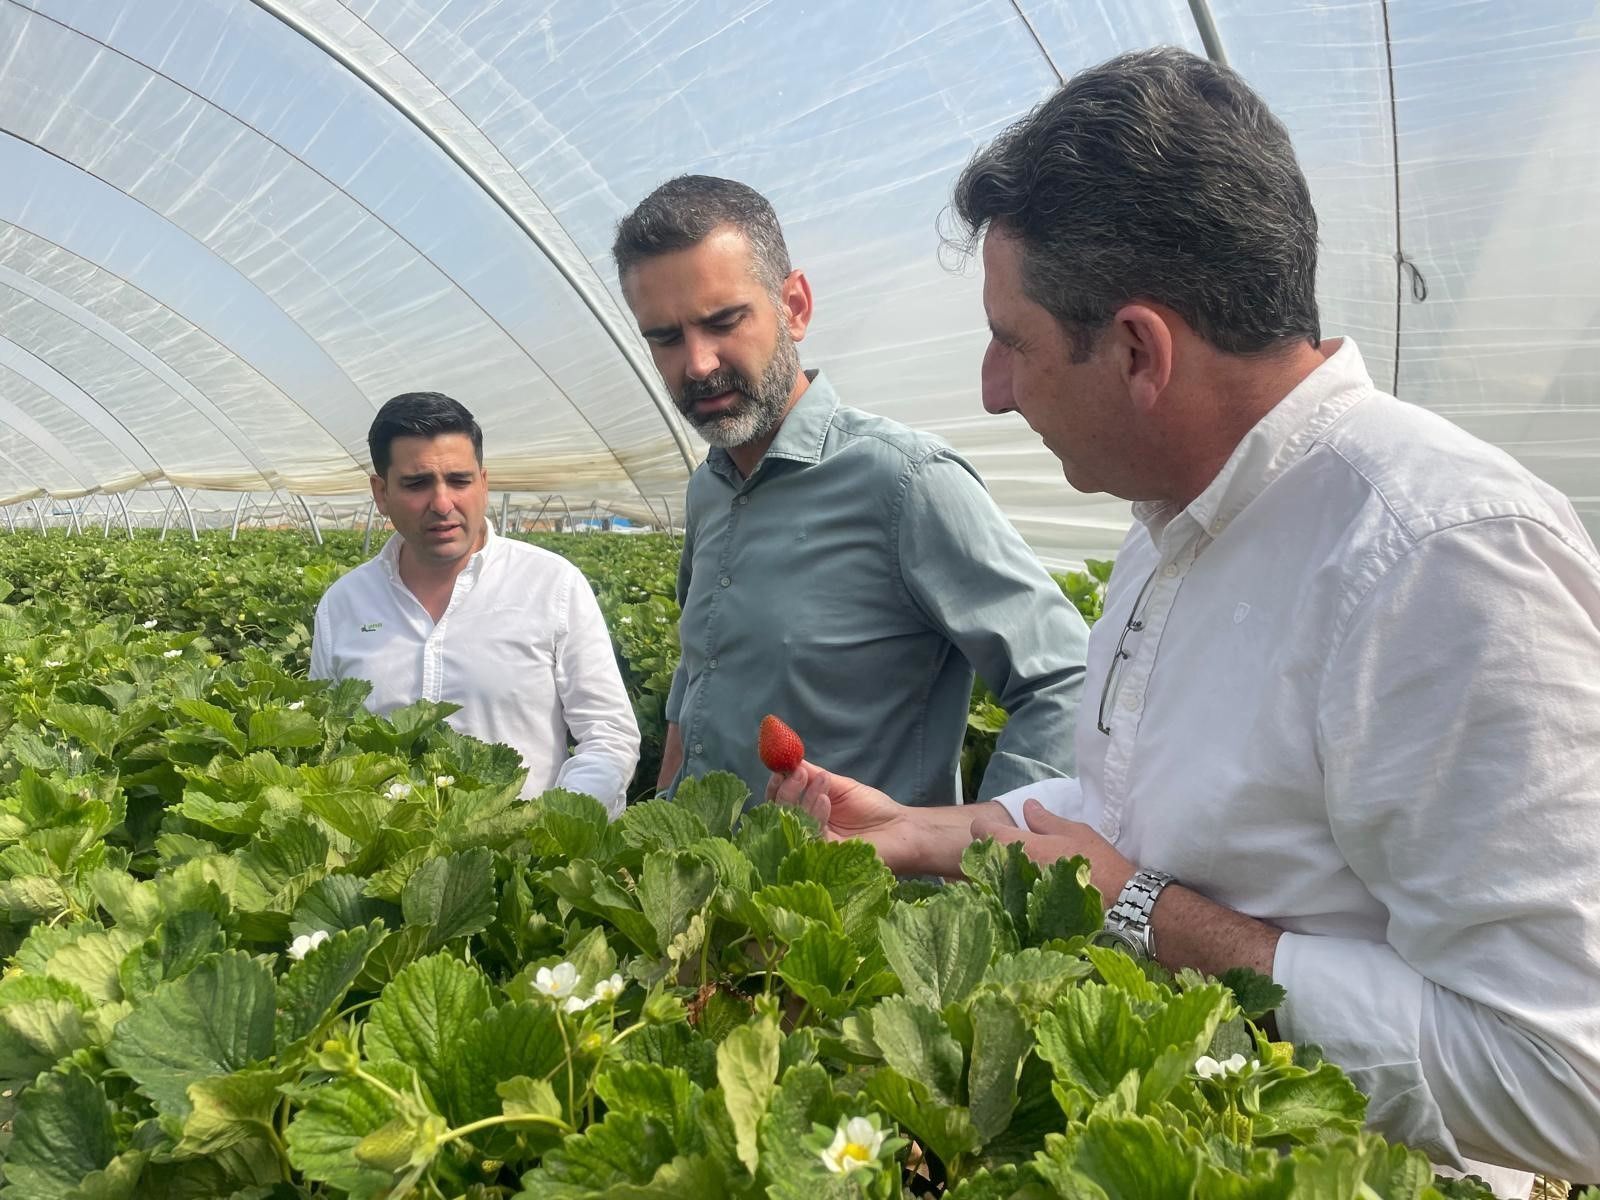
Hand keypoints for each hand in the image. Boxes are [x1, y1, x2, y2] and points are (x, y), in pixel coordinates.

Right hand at [765, 761, 921, 872]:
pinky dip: (815, 813)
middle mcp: (805, 831)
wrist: (901, 829)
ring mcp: (813, 846)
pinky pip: (810, 835)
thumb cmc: (873, 809)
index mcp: (806, 814)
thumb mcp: (840, 786)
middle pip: (779, 815)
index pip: (780, 803)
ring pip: (793, 823)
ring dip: (804, 797)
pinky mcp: (823, 857)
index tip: (780, 768)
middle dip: (786, 791)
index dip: (777, 786)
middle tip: (798, 772)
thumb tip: (790, 760)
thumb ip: (814, 776)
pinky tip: (825, 800)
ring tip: (822, 780)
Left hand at [969, 796, 1133, 908]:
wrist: (1119, 905)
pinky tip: (1026, 892)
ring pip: (990, 880)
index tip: (1000, 829)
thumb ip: (1045, 820)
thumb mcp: (1075, 833)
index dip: (986, 827)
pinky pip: (1004, 901)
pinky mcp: (1023, 916)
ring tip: (1021, 872)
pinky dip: (1008, 894)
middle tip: (1012, 851)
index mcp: (1019, 846)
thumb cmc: (1097, 863)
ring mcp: (1014, 897)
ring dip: (998, 873)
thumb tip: (1027, 806)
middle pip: (981, 857)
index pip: (980, 830)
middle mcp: (1010, 871)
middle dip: (990, 851)